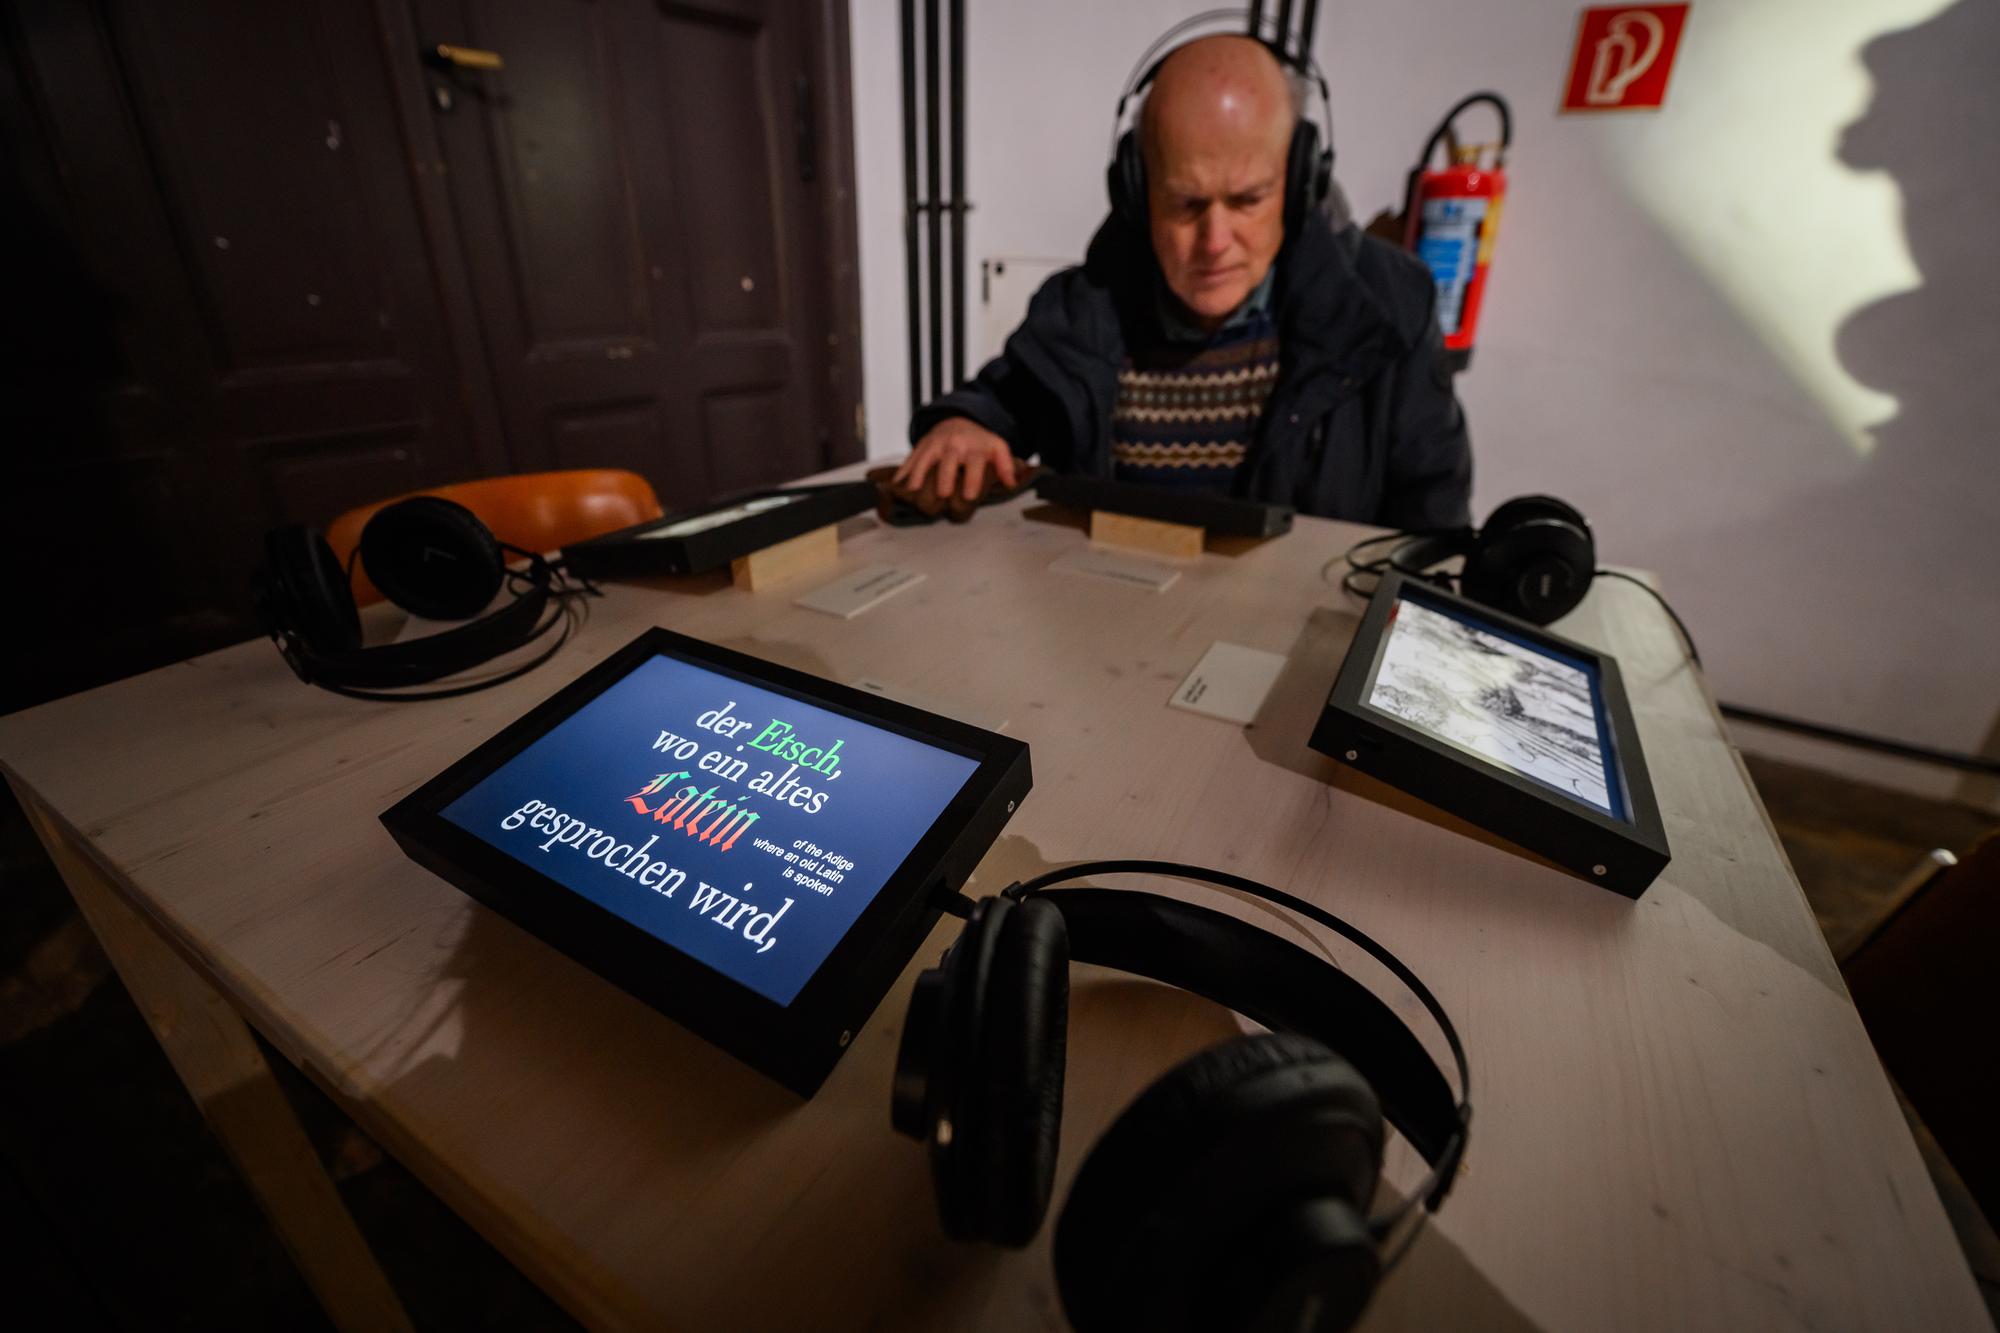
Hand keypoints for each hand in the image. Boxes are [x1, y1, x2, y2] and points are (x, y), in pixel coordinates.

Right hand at [894, 418, 1017, 501]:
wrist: (957, 421)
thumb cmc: (978, 441)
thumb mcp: (997, 448)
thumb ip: (1006, 465)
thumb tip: (1011, 483)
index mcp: (974, 448)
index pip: (974, 463)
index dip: (973, 479)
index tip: (970, 495)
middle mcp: (954, 445)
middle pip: (948, 460)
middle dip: (945, 477)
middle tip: (943, 494)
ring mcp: (935, 444)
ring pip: (925, 458)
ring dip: (919, 473)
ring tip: (914, 489)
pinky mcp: (921, 446)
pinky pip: (911, 457)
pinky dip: (904, 470)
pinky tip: (898, 482)